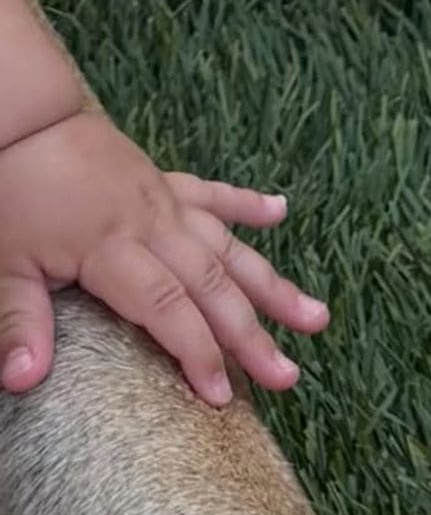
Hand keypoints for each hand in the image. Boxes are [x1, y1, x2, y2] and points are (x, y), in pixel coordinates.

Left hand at [0, 108, 328, 404]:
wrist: (22, 119)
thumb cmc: (9, 192)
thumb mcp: (4, 264)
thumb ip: (19, 322)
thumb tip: (22, 381)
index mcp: (113, 247)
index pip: (167, 307)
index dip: (197, 351)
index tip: (222, 395)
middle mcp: (152, 224)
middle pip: (212, 285)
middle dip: (252, 334)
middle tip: (287, 376)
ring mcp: (164, 200)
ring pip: (228, 247)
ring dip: (271, 284)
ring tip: (315, 316)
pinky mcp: (162, 180)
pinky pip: (213, 193)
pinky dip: (247, 203)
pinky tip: (280, 211)